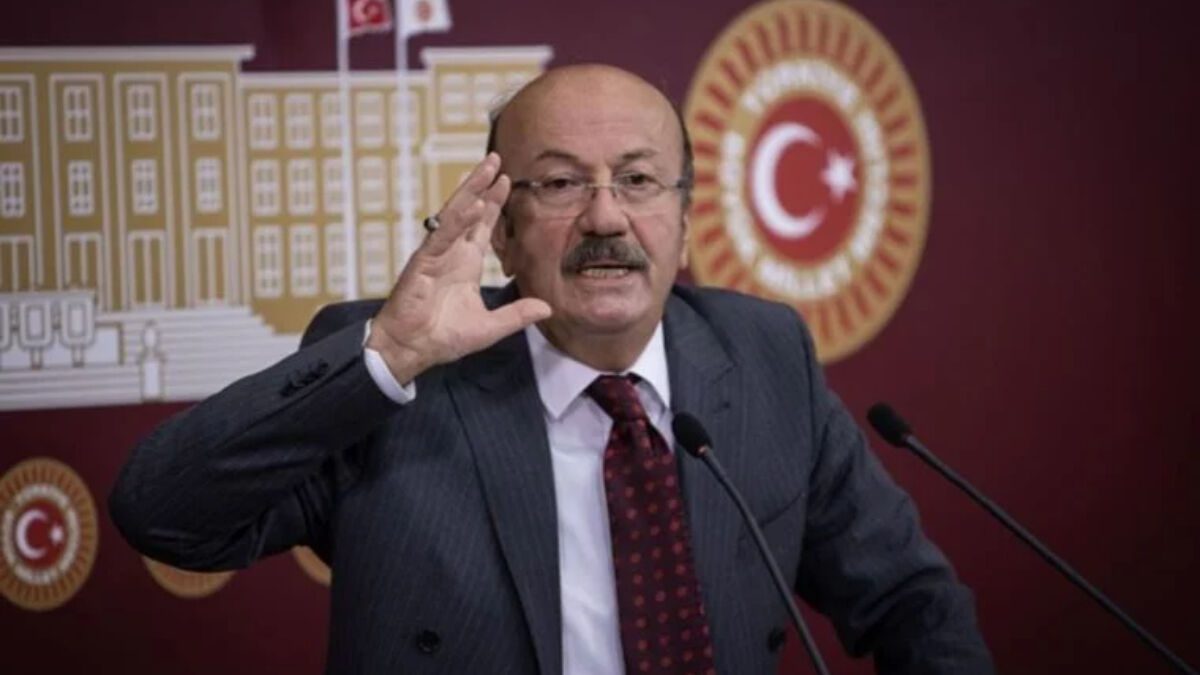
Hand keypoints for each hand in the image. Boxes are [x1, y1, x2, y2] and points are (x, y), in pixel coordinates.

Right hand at [366, 152, 551, 383]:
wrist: (412, 350)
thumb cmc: (443, 338)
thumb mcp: (489, 327)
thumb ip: (517, 315)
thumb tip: (547, 308)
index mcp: (466, 264)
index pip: (482, 226)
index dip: (494, 203)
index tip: (507, 180)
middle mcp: (451, 253)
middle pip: (468, 211)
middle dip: (482, 185)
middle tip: (496, 159)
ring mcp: (436, 255)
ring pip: (455, 215)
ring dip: (471, 191)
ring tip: (486, 168)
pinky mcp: (423, 263)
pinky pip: (441, 236)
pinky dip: (457, 221)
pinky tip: (473, 205)